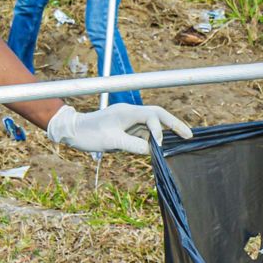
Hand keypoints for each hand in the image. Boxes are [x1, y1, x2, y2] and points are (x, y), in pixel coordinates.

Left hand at [46, 103, 191, 155]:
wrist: (72, 131)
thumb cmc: (89, 134)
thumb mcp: (111, 141)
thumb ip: (132, 145)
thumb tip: (150, 150)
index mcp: (127, 112)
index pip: (152, 116)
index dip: (159, 130)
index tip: (159, 146)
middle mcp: (130, 113)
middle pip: (158, 115)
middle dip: (174, 124)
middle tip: (190, 136)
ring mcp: (128, 121)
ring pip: (152, 125)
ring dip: (166, 133)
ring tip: (182, 141)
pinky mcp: (126, 129)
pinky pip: (144, 133)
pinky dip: (154, 140)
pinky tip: (161, 149)